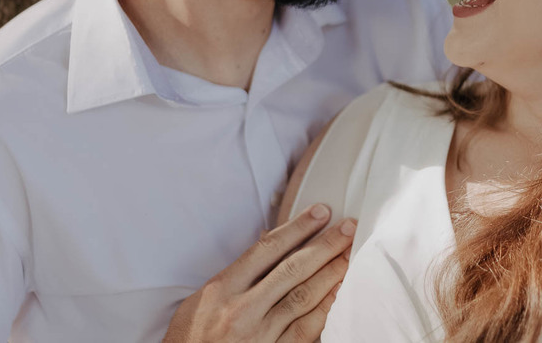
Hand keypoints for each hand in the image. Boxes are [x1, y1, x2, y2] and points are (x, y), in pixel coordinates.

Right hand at [162, 204, 354, 342]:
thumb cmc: (191, 339)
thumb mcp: (201, 299)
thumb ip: (236, 275)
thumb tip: (270, 246)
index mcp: (222, 289)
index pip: (268, 249)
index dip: (298, 228)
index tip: (321, 212)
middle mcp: (242, 310)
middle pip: (293, 269)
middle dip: (325, 245)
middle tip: (349, 228)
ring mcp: (259, 335)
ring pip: (304, 297)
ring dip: (331, 273)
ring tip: (350, 255)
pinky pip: (305, 330)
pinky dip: (324, 309)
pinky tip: (338, 293)